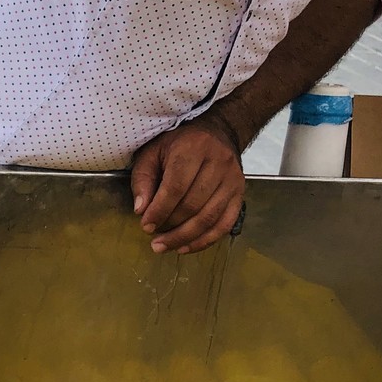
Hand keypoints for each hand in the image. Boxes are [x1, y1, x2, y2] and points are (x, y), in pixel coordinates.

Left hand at [130, 117, 244, 253]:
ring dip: (185, 238)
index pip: (176, 187)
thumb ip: (143, 179)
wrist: (217, 133)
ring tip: (165, 246)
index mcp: (193, 148)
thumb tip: (141, 209)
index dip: (159, 210)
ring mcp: (232, 180)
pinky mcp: (240, 193)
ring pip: (209, 218)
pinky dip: (205, 240)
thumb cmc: (180, 144)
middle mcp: (218, 163)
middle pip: (193, 205)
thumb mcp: (153, 153)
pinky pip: (224, 224)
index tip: (146, 226)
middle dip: (170, 227)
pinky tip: (186, 247)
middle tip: (153, 240)